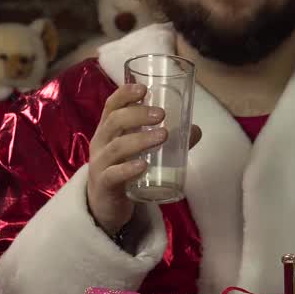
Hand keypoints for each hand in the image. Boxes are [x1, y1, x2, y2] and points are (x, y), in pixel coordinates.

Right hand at [85, 83, 201, 235]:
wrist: (103, 205)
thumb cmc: (122, 170)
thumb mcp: (138, 151)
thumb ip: (164, 139)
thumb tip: (194, 130)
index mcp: (108, 130)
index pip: (111, 105)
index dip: (124, 94)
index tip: (143, 88)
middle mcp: (101, 143)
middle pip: (114, 121)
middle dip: (137, 114)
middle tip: (161, 114)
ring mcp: (100, 164)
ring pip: (116, 147)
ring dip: (140, 139)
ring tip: (163, 136)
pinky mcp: (104, 186)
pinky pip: (113, 175)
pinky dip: (128, 169)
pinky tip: (143, 166)